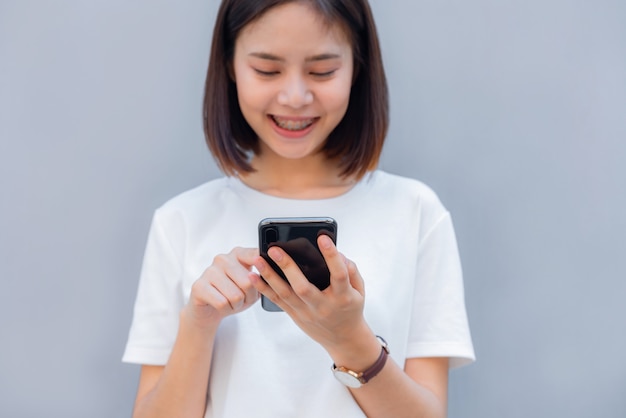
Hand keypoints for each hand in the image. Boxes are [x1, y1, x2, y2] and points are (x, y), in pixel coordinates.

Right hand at [185, 247, 259, 327]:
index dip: (264, 270)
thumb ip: (261, 279)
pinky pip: (222, 303)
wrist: (209, 309)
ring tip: (230, 302)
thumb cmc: (233, 295)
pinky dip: (226, 310)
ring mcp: (209, 271)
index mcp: (238, 254)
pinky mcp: (199, 286)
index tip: (264, 276)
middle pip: (248, 282)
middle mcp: (223, 259)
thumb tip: (268, 277)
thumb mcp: (252, 286)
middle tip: (242, 299)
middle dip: (249, 298)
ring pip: (235, 295)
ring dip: (237, 305)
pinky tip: (221, 306)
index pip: (256, 256)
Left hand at [250, 235, 369, 350]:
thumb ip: (351, 271)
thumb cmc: (351, 309)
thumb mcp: (359, 290)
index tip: (323, 238)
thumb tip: (338, 253)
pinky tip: (254, 276)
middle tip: (275, 250)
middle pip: (303, 286)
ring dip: (270, 276)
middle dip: (288, 267)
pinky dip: (264, 289)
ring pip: (285, 294)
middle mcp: (323, 305)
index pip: (338, 274)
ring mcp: (307, 312)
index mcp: (343, 296)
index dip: (331, 255)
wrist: (343, 339)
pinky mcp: (295, 315)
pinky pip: (277, 301)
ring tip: (258, 260)